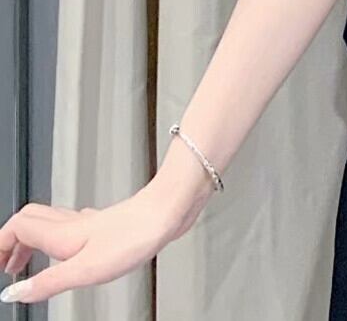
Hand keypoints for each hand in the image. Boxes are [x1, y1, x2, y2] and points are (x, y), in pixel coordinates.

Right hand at [0, 178, 201, 305]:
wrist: (171, 211)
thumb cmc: (136, 235)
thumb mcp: (86, 269)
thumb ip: (48, 282)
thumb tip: (14, 294)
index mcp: (63, 233)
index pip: (18, 227)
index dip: (0, 244)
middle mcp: (74, 224)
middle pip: (30, 219)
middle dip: (12, 240)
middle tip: (5, 264)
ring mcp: (93, 222)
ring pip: (52, 221)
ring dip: (33, 239)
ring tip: (27, 261)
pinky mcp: (110, 224)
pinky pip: (75, 225)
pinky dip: (60, 237)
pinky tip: (70, 248)